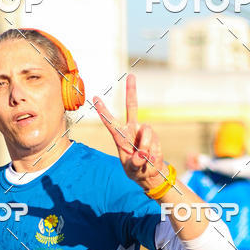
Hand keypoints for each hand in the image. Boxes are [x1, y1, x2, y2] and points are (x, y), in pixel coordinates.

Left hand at [93, 74, 167, 192]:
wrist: (149, 174)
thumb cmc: (135, 170)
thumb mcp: (132, 170)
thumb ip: (136, 163)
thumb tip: (142, 154)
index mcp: (119, 137)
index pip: (110, 122)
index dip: (103, 111)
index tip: (95, 98)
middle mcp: (131, 130)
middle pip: (132, 107)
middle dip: (131, 91)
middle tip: (131, 75)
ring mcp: (143, 131)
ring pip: (147, 131)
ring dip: (146, 146)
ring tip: (144, 157)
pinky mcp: (154, 135)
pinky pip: (154, 140)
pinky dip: (154, 151)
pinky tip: (151, 156)